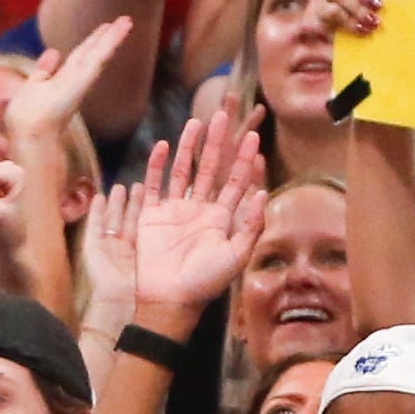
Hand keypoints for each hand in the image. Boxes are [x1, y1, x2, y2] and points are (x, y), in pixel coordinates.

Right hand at [121, 98, 274, 321]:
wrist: (170, 299)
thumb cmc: (205, 282)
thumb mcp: (236, 256)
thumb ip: (250, 225)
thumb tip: (262, 193)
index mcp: (221, 219)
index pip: (236, 182)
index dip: (244, 160)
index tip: (253, 136)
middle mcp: (199, 210)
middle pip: (210, 168)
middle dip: (217, 142)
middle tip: (222, 114)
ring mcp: (174, 210)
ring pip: (183, 170)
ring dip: (189, 147)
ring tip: (195, 122)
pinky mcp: (152, 214)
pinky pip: (154, 184)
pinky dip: (157, 165)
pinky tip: (163, 145)